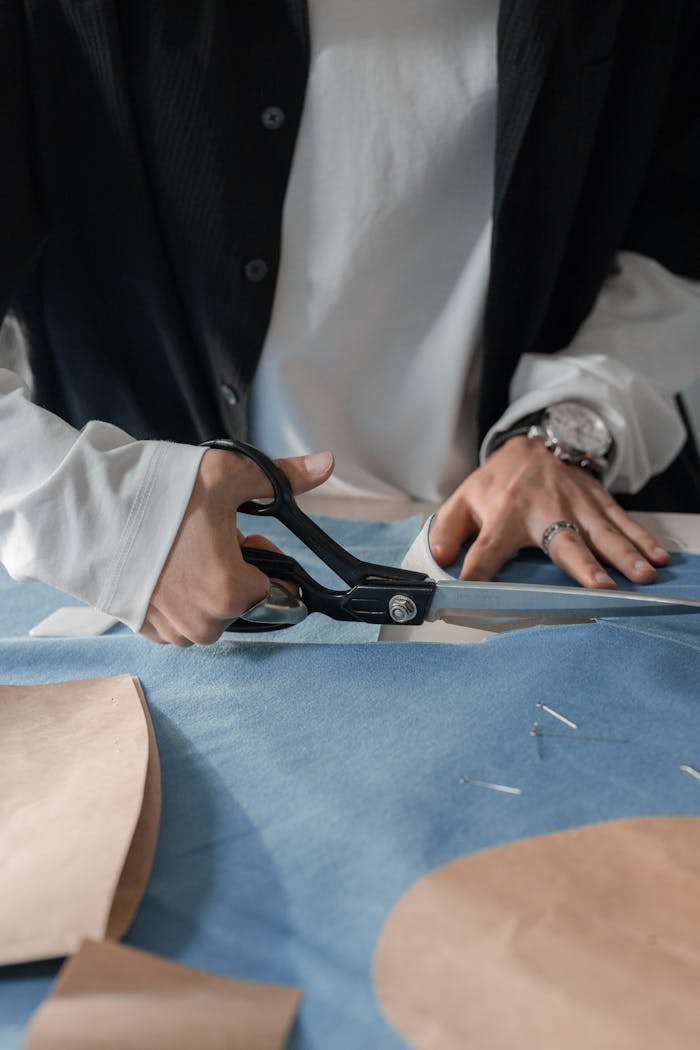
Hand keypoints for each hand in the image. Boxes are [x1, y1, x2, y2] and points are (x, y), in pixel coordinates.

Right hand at [141, 448, 333, 645]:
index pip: (272, 589)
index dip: (262, 557)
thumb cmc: (157, 494)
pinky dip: (177, 598)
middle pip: (241, 602)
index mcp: (231, 593)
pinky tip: (164, 564)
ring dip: (206, 586)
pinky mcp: (143, 628)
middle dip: (235, 571)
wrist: (88, 506)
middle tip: (212, 534)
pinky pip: (177, 622)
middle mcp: (202, 623)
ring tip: (186, 546)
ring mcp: (169, 629)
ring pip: (209, 614)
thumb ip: (281, 477)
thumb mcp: (227, 476)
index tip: (245, 533)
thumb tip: (325, 465)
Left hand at [429, 436, 668, 586]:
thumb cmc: (500, 481)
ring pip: (603, 533)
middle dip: (583, 564)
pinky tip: (657, 557)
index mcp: (503, 513)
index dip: (479, 570)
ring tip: (641, 575)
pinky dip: (642, 539)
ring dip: (623, 555)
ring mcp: (576, 506)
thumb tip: (438, 560)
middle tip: (600, 586)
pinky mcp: (599, 502)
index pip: (488, 547)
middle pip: (563, 541)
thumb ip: (448, 531)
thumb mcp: (465, 499)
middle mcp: (543, 510)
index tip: (474, 592)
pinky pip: (623, 522)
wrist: (536, 443)